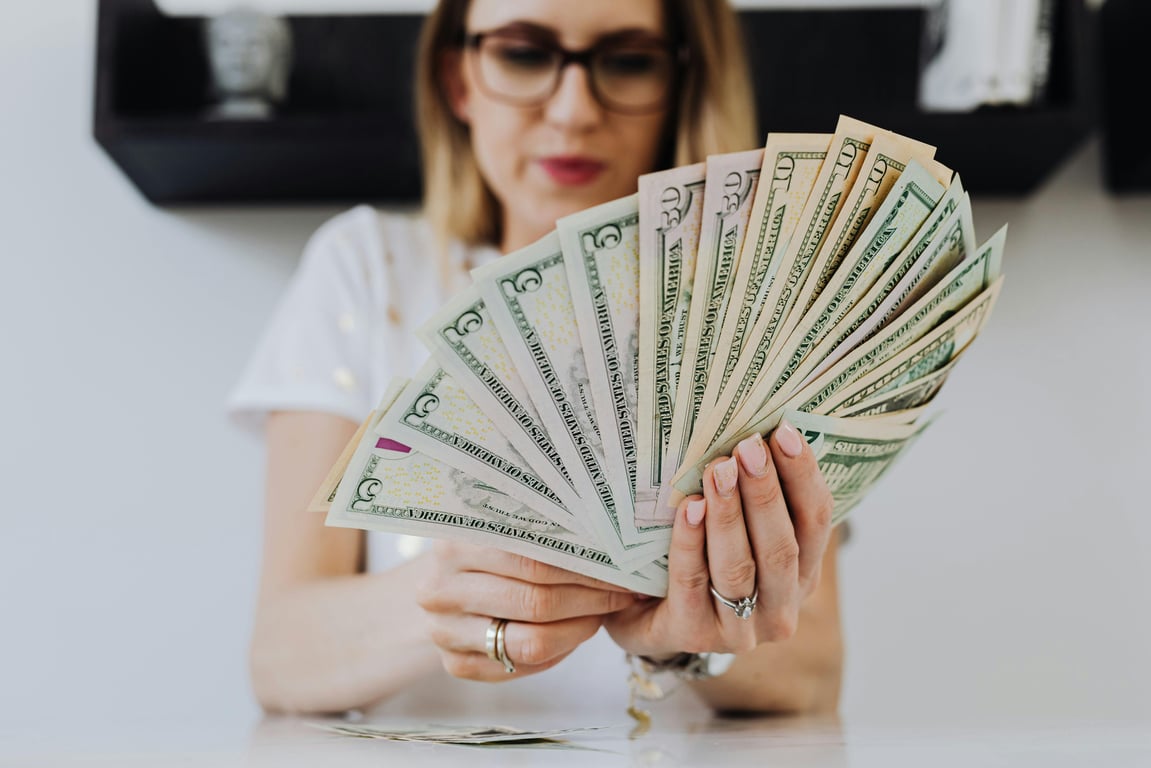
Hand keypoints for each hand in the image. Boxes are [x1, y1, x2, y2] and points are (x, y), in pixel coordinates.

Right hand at [417, 541, 634, 680]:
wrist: (438, 582)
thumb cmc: (483, 548)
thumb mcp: (499, 525)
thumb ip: (539, 527)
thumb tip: (608, 536)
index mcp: (455, 545)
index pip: (534, 561)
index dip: (584, 568)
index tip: (618, 567)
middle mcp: (442, 590)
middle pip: (536, 603)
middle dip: (590, 599)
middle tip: (622, 593)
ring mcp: (445, 632)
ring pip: (531, 642)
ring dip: (579, 629)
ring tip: (602, 613)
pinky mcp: (454, 664)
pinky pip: (519, 667)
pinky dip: (556, 653)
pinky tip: (573, 633)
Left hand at [605, 419, 833, 657]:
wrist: (643, 617)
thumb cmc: (700, 560)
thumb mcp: (736, 532)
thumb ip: (752, 497)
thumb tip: (755, 432)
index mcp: (801, 575)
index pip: (815, 523)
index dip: (803, 477)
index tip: (785, 432)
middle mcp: (780, 608)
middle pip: (781, 547)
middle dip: (765, 492)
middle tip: (748, 448)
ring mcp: (738, 629)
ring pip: (740, 567)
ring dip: (730, 514)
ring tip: (717, 470)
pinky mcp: (692, 634)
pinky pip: (693, 582)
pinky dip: (691, 543)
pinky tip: (689, 509)